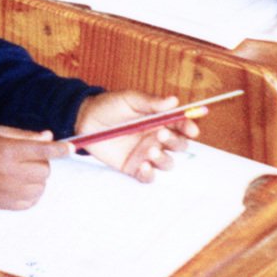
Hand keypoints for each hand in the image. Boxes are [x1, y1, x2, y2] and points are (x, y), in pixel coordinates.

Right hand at [0, 125, 66, 208]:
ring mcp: (7, 190)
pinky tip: (19, 184)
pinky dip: (31, 192)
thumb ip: (25, 136)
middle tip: (26, 157)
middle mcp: (9, 172)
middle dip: (41, 162)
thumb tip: (49, 137)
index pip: (42, 150)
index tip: (71, 148)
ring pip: (41, 186)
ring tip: (20, 171)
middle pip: (45, 170)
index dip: (60, 149)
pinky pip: (31, 201)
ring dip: (36, 178)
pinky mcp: (5, 204)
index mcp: (7, 151)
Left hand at [74, 91, 193, 180]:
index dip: (189, 128)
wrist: (85, 119)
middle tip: (161, 133)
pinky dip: (150, 174)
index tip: (191, 129)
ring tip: (150, 149)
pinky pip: (148, 176)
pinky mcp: (134, 167)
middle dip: (175, 142)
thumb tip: (174, 100)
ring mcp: (146, 154)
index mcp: (160, 120)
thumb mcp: (130, 99)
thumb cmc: (109, 106)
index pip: (181, 126)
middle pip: (179, 146)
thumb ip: (151, 102)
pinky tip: (144, 166)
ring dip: (163, 158)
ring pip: (167, 163)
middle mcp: (157, 138)